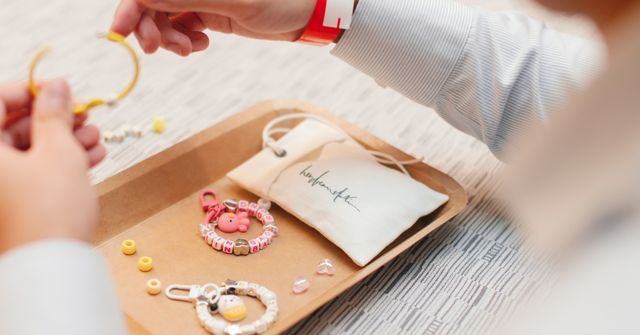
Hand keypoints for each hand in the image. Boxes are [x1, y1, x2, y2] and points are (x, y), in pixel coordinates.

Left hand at [0, 80, 105, 252]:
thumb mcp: (58, 152)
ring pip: (26, 152)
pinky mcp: (11, 206)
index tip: (59, 90)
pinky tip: (90, 159)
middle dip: (53, 120)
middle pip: (12, 128)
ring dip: (63, 141)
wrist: (51, 269)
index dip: (29, 90)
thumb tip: (56, 86)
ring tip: (95, 140)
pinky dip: (59, 164)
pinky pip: (31, 174)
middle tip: (84, 117)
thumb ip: (55, 114)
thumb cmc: (49, 210)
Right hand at [110, 0, 317, 55]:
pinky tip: (200, 45)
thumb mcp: (233, 2)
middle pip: (150, 3)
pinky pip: (181, 27)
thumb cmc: (279, 0)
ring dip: (168, 38)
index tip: (120, 32)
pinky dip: (183, 41)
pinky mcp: (208, 11)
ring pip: (164, 18)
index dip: (130, 7)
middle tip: (158, 50)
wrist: (306, 15)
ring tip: (189, 49)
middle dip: (148, 27)